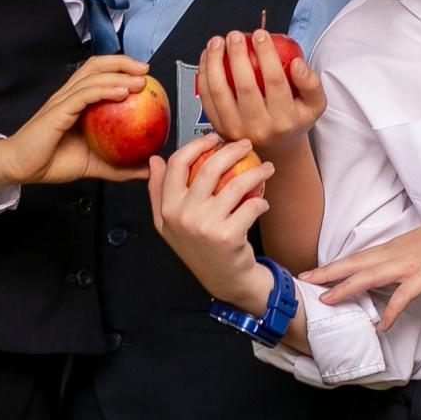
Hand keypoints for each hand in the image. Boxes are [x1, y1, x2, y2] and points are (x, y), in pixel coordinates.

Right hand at [0, 56, 152, 193]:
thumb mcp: (94, 165)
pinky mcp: (57, 111)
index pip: (99, 75)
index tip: (145, 76)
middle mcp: (69, 95)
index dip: (121, 69)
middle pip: (96, 66)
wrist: (20, 169)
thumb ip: (120, 167)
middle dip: (122, 62)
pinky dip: (104, 89)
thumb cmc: (52, 162)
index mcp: (76, 102)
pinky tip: (122, 92)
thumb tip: (147, 169)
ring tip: (140, 81)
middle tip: (145, 70)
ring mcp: (62, 101)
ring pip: (92, 76)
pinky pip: (83, 95)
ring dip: (118, 74)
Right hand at [147, 134, 275, 310]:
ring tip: (265, 168)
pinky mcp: (228, 236)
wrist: (224, 281)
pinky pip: (251, 206)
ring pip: (235, 184)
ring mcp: (205, 226)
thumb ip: (158, 191)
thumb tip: (155, 160)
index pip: (177, 164)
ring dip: (256, 172)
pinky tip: (263, 200)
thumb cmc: (199, 249)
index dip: (196, 144)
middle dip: (231, 150)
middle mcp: (182, 216)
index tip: (213, 138)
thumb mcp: (169, 224)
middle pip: (208, 168)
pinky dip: (261, 200)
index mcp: (166, 209)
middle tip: (246, 145)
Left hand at [195, 29, 325, 149]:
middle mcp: (259, 128)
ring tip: (216, 41)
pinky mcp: (219, 128)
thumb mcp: (314, 104)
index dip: (266, 54)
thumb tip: (296, 63)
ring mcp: (236, 130)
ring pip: (220, 92)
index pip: (275, 81)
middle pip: (245, 85)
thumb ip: (311, 82)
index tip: (260, 34)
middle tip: (235, 34)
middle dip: (237, 54)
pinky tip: (207, 57)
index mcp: (285, 120)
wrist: (276, 148)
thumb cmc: (294, 118)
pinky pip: (207, 98)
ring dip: (214, 62)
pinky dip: (203, 74)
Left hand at [303, 205, 420, 330]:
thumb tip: (395, 271)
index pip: (359, 256)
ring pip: (371, 276)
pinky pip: (405, 295)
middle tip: (303, 282)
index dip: (335, 265)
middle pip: (356, 264)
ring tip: (328, 301)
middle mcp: (398, 252)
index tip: (313, 272)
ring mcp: (412, 263)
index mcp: (396, 246)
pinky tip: (382, 324)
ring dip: (347, 288)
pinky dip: (391, 310)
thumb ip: (407, 257)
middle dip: (328, 274)